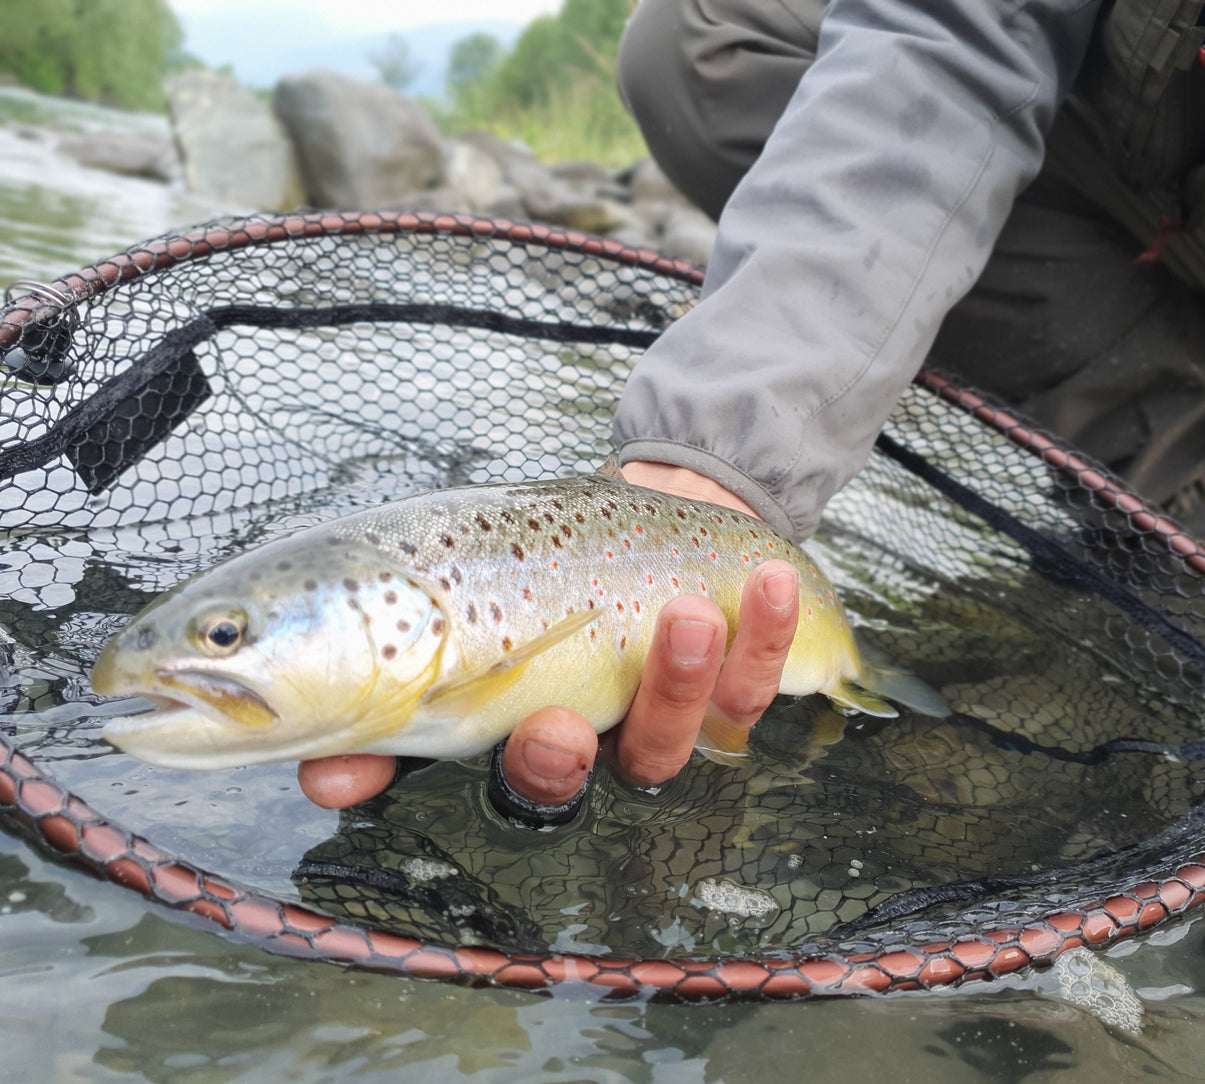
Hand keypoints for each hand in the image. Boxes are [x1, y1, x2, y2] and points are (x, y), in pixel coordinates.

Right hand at [298, 463, 800, 809]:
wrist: (663, 505)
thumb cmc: (556, 555)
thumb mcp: (480, 585)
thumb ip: (413, 662)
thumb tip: (317, 763)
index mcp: (518, 719)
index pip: (451, 767)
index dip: (392, 779)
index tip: (351, 770)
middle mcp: (589, 736)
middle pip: (566, 780)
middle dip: (554, 761)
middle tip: (553, 724)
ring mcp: (663, 713)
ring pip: (667, 737)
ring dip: (679, 683)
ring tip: (687, 618)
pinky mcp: (734, 679)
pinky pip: (755, 680)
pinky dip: (766, 633)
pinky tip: (770, 583)